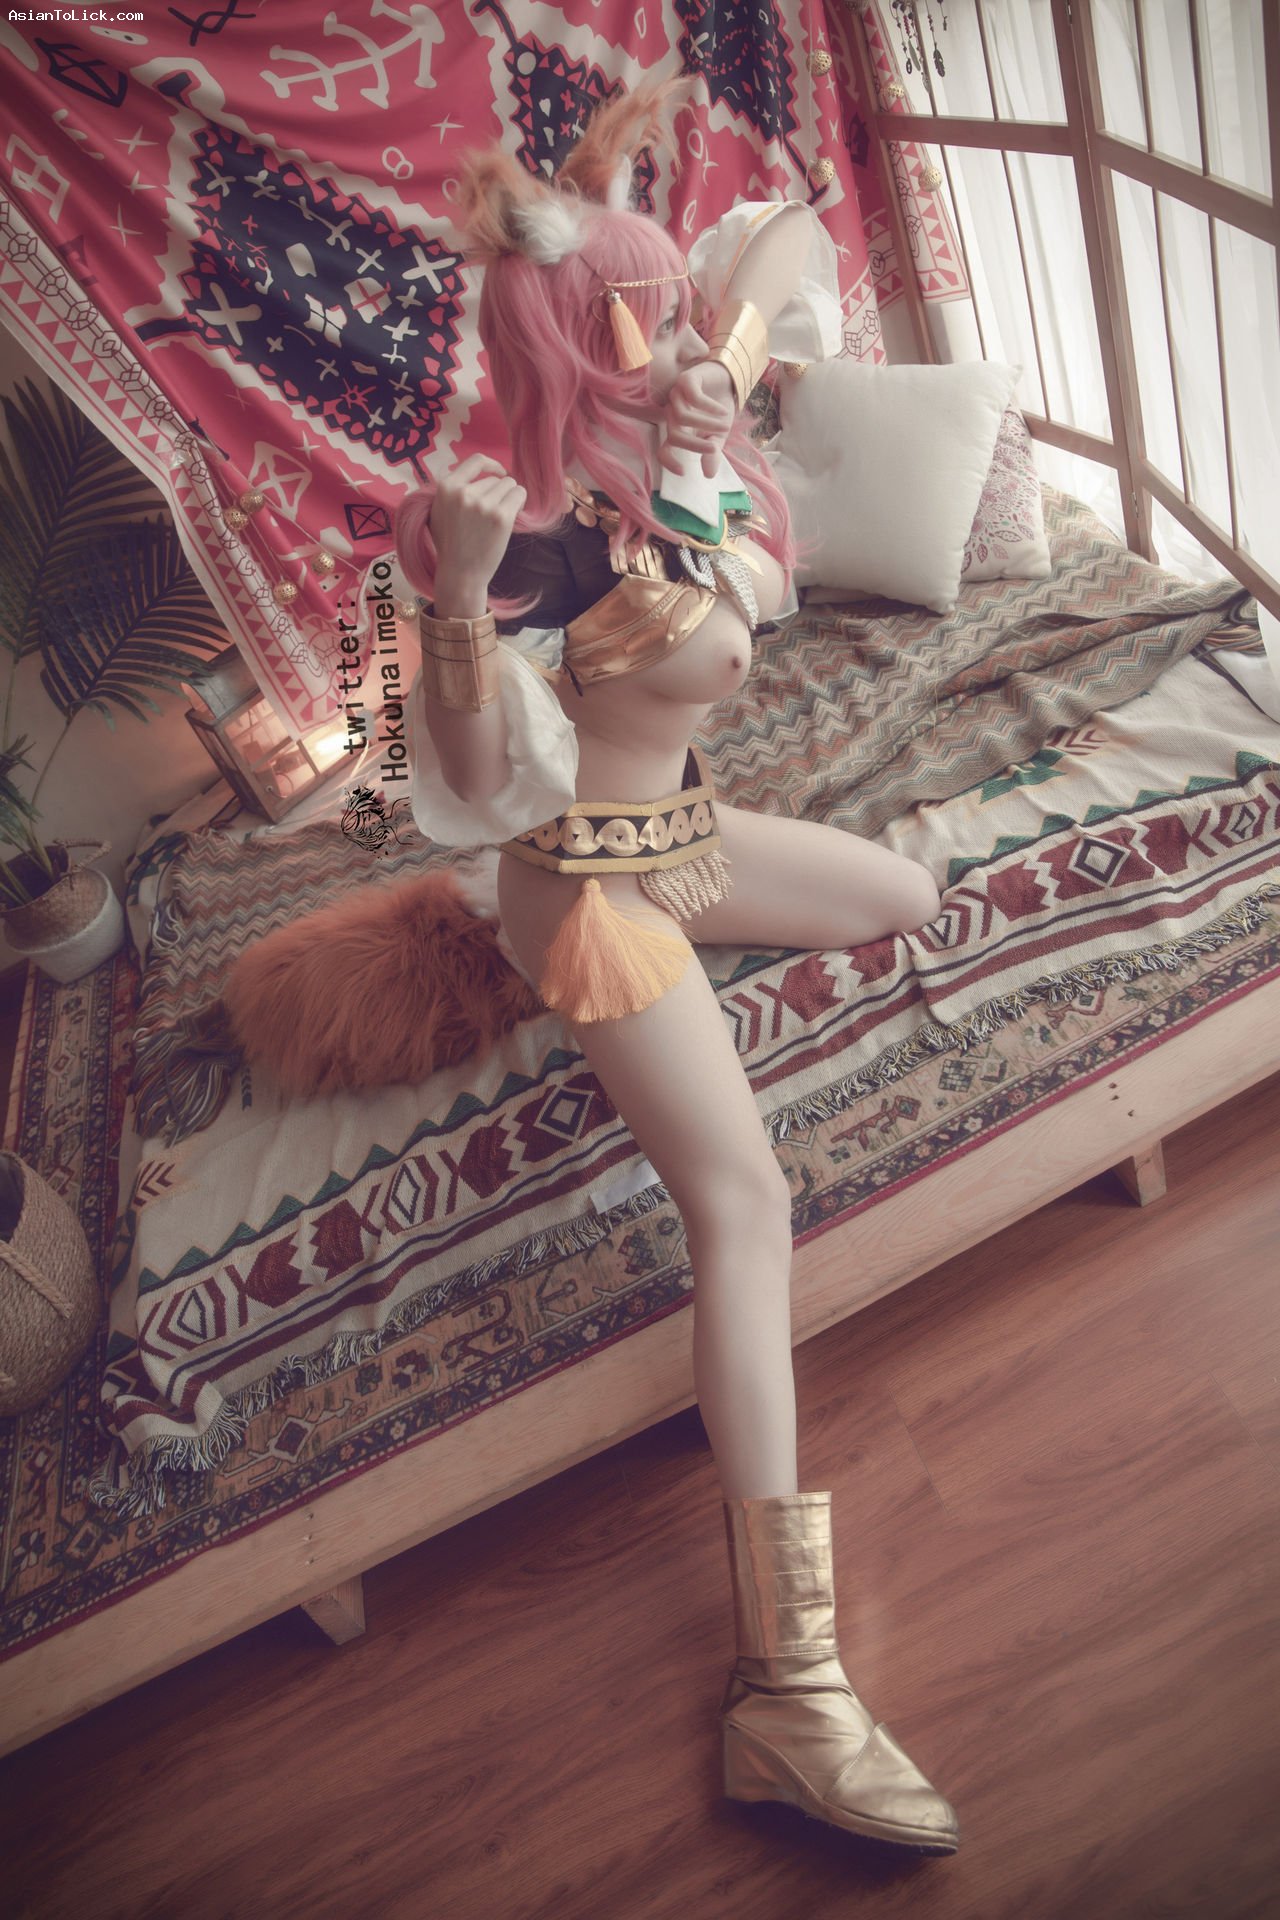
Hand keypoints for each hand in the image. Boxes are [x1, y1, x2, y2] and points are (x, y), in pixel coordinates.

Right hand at [427, 453, 526, 591]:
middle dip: (499, 493)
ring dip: (510, 499)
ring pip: (509, 485)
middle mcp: (464, 492)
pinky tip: (512, 517)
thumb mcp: (439, 511)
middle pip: (496, 478)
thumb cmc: (450, 545)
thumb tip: (474, 476)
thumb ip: (453, 491)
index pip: (475, 461)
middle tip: (492, 514)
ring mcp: (483, 504)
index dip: (492, 465)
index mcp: (446, 487)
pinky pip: (519, 494)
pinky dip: (519, 503)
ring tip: (499, 518)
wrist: (460, 573)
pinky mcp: (501, 516)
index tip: (498, 473)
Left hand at [656, 360, 736, 477]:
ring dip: (706, 424)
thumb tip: (709, 475)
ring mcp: (676, 395)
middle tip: (714, 448)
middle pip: (674, 434)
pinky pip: (693, 397)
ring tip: (724, 426)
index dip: (668, 461)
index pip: (663, 448)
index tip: (683, 472)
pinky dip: (709, 407)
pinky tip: (722, 411)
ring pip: (682, 416)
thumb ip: (712, 453)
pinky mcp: (686, 379)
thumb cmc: (720, 410)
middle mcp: (672, 413)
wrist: (729, 381)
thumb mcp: (719, 436)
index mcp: (677, 428)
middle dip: (694, 445)